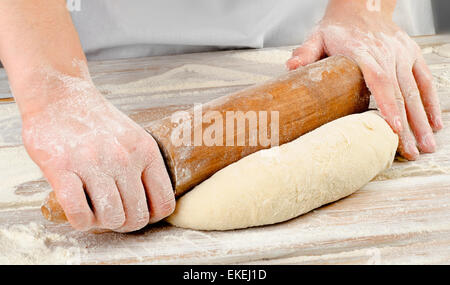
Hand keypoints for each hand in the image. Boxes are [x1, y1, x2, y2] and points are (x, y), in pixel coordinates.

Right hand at [22, 79, 174, 231]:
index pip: (164, 202)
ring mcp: (93, 162)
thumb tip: (152, 204)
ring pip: (111, 217)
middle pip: (136, 216)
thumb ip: (144, 166)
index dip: (152, 216)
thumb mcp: (133, 136)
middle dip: (125, 223)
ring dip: (103, 223)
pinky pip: (79, 213)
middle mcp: (124, 157)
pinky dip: (81, 222)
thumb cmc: (97, 122)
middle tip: (113, 214)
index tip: (138, 212)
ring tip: (95, 211)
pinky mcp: (62, 168)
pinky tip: (79, 213)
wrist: (59, 95)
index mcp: (145, 151)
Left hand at [286, 0, 441, 159]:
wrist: (362, 6)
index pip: (379, 79)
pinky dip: (431, 102)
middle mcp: (387, 52)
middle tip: (412, 152)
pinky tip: (433, 123)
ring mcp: (401, 53)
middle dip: (409, 124)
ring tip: (425, 146)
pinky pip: (424, 80)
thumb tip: (291, 67)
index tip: (394, 128)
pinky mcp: (411, 54)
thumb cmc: (338, 27)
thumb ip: (306, 52)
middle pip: (400, 91)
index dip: (388, 104)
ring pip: (415, 90)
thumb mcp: (318, 36)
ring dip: (422, 119)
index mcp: (363, 50)